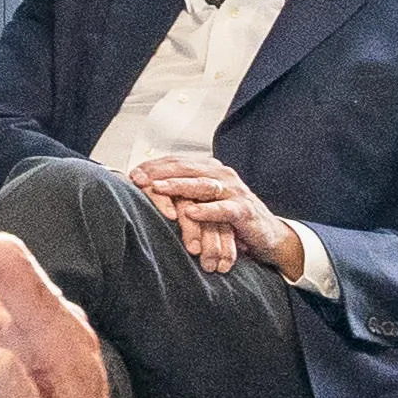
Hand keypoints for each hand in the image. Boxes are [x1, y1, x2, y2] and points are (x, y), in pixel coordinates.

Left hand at [130, 152, 273, 276]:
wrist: (265, 235)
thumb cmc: (228, 219)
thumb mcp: (203, 201)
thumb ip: (181, 192)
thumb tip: (144, 189)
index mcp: (210, 170)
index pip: (178, 162)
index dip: (154, 167)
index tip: (132, 174)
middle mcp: (222, 175)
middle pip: (187, 168)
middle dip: (160, 172)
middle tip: (138, 178)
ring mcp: (234, 191)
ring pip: (203, 184)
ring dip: (179, 186)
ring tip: (158, 187)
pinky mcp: (244, 210)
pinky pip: (224, 209)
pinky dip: (207, 210)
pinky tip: (190, 211)